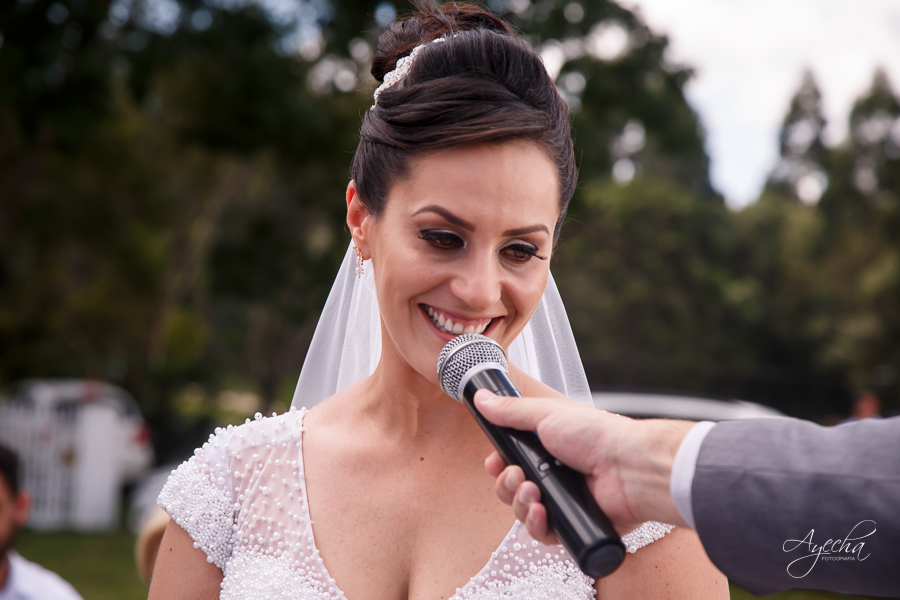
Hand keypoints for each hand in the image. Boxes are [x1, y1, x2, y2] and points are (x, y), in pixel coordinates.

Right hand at [476, 390, 691, 542]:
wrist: (629, 466)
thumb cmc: (596, 435)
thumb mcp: (546, 415)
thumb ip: (511, 410)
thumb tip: (482, 398)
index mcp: (548, 449)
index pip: (511, 462)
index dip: (499, 466)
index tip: (495, 462)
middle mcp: (554, 475)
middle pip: (512, 490)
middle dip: (506, 485)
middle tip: (517, 476)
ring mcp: (564, 501)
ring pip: (523, 513)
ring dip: (520, 504)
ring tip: (533, 492)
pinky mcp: (573, 525)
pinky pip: (543, 535)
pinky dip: (537, 525)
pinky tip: (542, 512)